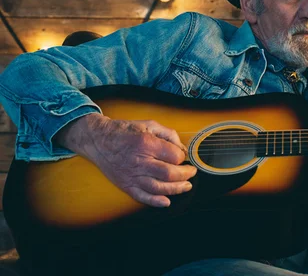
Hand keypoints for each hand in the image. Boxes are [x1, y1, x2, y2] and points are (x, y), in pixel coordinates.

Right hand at [55, 113, 196, 207]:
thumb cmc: (124, 131)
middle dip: (185, 174)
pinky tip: (166, 201)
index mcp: (146, 144)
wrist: (98, 140)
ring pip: (159, 188)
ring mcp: (132, 175)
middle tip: (191, 172)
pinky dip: (155, 201)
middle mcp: (139, 161)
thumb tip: (182, 148)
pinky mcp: (125, 185)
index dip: (183, 157)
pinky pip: (142, 197)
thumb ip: (168, 134)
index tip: (184, 156)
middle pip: (169, 174)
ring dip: (176, 189)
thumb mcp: (149, 124)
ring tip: (186, 186)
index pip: (174, 156)